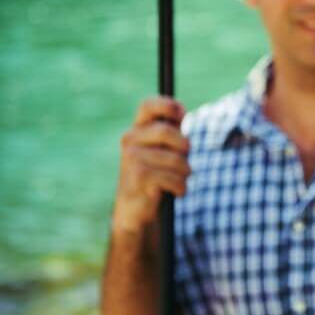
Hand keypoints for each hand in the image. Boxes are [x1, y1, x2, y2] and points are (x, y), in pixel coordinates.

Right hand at [113, 96, 190, 235]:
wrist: (136, 209)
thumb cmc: (155, 175)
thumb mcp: (164, 150)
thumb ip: (172, 131)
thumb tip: (181, 110)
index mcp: (138, 129)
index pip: (148, 105)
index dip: (168, 106)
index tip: (183, 117)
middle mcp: (130, 139)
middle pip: (167, 131)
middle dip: (184, 148)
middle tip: (184, 159)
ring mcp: (131, 157)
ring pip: (176, 159)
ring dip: (184, 173)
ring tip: (178, 180)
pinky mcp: (137, 176)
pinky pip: (173, 177)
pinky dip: (180, 187)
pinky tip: (175, 191)